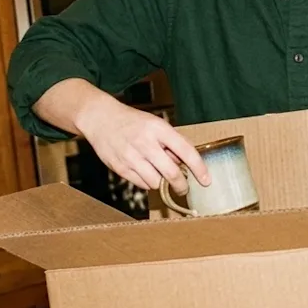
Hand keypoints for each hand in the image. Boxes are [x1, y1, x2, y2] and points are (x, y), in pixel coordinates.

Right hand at [74, 97, 209, 194]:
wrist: (101, 119)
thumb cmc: (133, 122)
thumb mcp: (156, 124)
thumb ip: (172, 143)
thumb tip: (186, 164)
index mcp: (159, 129)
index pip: (186, 151)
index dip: (199, 168)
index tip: (206, 180)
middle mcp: (145, 143)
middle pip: (171, 173)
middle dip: (181, 185)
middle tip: (184, 188)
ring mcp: (131, 156)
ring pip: (155, 182)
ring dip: (160, 182)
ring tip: (157, 172)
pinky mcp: (120, 167)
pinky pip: (140, 184)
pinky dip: (146, 182)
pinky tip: (143, 171)